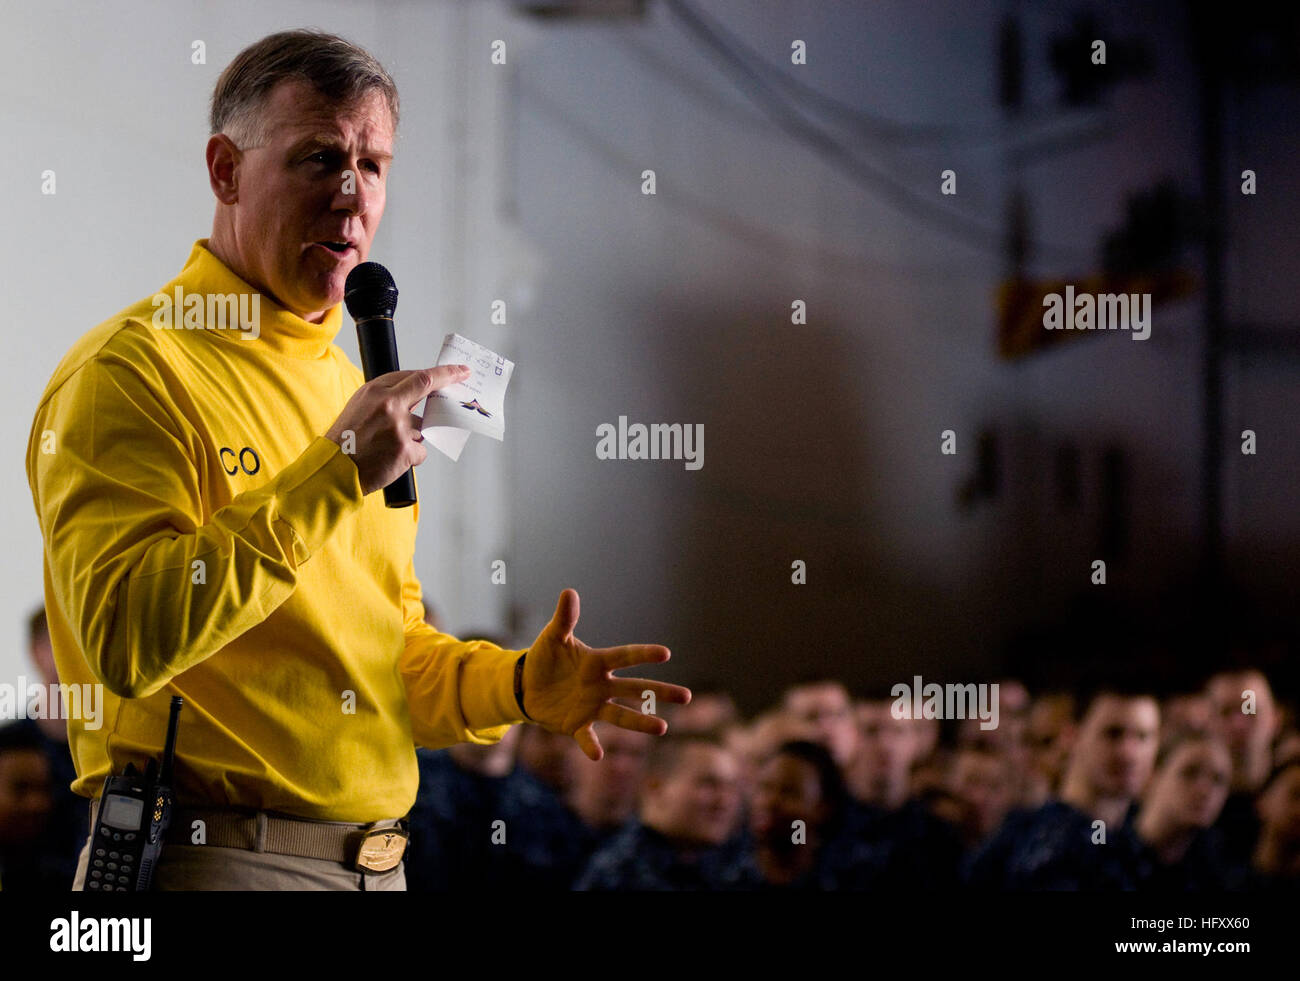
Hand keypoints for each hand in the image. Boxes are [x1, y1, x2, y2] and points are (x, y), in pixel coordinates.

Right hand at [325, 365, 469, 493]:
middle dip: (450, 377)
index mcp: (376, 391)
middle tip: (463, 375)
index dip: (441, 373)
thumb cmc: (347, 439)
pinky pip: (420, 451)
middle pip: (427, 385)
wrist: (334, 468)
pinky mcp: (404, 449)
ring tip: (387, 446)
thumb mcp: (361, 406)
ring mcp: (398, 426)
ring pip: (422, 428)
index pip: (416, 376)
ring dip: (412, 437)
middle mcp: (388, 404)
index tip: (458, 370)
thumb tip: (418, 396)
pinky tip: (392, 459)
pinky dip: (410, 457)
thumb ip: (388, 397)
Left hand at [522, 589, 690, 760]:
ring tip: (662, 728)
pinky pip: (587, 737)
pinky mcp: (577, 724)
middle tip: (687, 697)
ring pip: (621, 716)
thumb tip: (569, 592)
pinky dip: (591, 745)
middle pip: (635, 689)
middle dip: (660, 692)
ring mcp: (592, 706)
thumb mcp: (552, 637)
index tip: (665, 653)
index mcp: (598, 663)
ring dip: (640, 722)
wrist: (525, 685)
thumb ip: (564, 619)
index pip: (625, 657)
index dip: (643, 655)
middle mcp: (601, 686)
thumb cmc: (544, 658)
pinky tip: (598, 755)